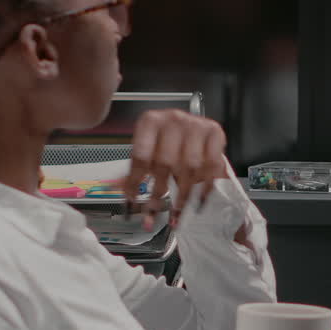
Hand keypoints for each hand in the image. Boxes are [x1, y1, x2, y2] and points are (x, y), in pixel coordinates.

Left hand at [124, 109, 231, 229]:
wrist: (189, 123)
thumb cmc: (165, 138)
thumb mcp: (145, 147)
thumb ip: (133, 169)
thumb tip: (115, 188)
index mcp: (150, 121)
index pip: (141, 155)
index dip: (135, 181)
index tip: (132, 199)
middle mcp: (173, 120)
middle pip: (166, 162)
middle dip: (159, 191)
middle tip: (155, 209)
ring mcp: (196, 125)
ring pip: (190, 166)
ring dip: (184, 193)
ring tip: (178, 208)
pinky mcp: (215, 133)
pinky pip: (212, 165)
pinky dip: (206, 186)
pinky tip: (199, 199)